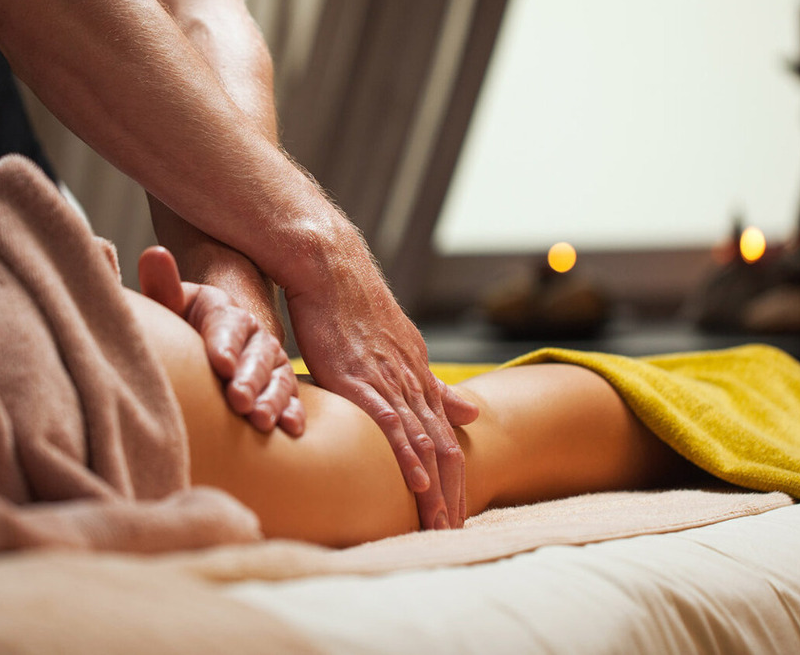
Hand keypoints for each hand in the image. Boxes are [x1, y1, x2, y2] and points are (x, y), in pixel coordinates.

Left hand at [139, 246, 303, 435]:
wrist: (186, 358)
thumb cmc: (172, 332)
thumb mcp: (166, 309)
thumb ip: (161, 287)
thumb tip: (154, 255)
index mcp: (220, 308)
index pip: (226, 322)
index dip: (225, 342)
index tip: (220, 364)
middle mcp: (250, 330)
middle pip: (257, 351)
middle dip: (249, 376)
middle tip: (239, 400)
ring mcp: (268, 358)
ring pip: (278, 375)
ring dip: (273, 399)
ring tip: (261, 421)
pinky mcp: (277, 385)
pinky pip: (292, 397)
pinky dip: (293, 412)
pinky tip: (290, 428)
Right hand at [286, 247, 479, 529]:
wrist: (329, 266)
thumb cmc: (352, 305)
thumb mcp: (402, 347)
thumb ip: (433, 384)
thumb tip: (471, 412)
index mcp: (420, 376)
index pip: (446, 438)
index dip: (454, 478)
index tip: (456, 513)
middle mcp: (413, 380)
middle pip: (444, 448)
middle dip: (452, 494)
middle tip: (455, 533)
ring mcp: (389, 380)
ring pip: (423, 443)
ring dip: (434, 487)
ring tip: (440, 525)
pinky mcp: (360, 378)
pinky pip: (390, 423)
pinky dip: (406, 455)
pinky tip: (415, 483)